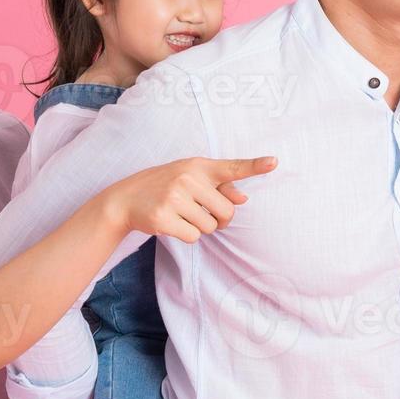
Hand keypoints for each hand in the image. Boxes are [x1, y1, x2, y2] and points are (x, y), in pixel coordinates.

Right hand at [102, 155, 276, 242]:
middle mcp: (187, 178)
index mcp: (198, 166)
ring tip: (181, 214)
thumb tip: (243, 198)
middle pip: (227, 211)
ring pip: (210, 227)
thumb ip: (219, 186)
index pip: (232, 167)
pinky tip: (172, 223)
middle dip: (219, 219)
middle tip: (201, 212)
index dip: (255, 166)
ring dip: (200, 227)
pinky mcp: (163, 218)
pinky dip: (187, 235)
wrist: (125, 199)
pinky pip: (194, 236)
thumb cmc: (166, 187)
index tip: (274, 162)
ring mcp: (174, 198)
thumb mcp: (190, 179)